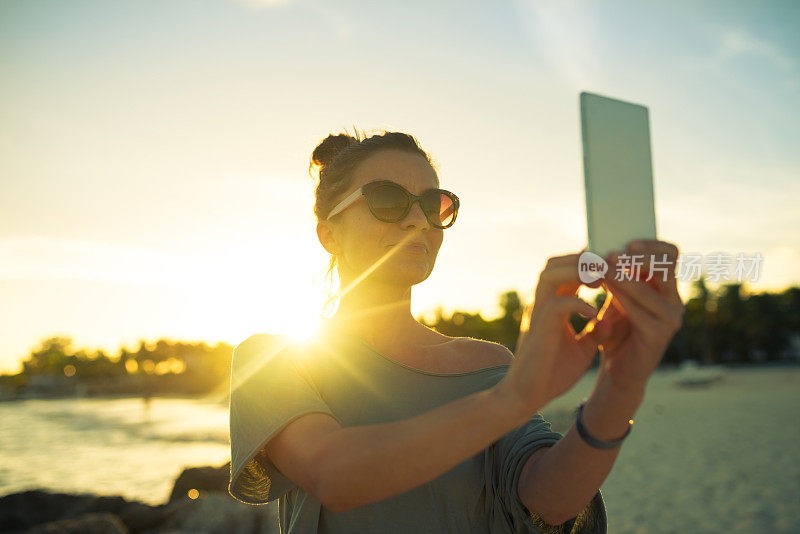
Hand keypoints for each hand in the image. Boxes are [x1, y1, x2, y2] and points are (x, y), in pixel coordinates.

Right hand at [497, 252, 602, 416]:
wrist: (527, 396)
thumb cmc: (551, 374)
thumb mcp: (582, 348)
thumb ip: (594, 330)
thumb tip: (609, 318)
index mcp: (551, 306)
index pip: (566, 272)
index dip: (587, 264)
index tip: (612, 266)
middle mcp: (540, 304)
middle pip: (554, 264)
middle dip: (582, 260)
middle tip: (608, 268)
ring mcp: (536, 313)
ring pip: (551, 274)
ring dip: (577, 272)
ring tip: (600, 281)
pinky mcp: (538, 328)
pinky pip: (558, 304)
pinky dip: (578, 303)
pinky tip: (593, 314)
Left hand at [585, 239, 684, 394]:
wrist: (616, 370)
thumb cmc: (615, 330)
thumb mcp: (616, 297)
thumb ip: (616, 276)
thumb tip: (601, 245)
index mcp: (666, 288)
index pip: (670, 254)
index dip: (651, 245)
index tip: (627, 243)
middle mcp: (675, 301)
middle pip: (668, 264)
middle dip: (639, 257)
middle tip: (612, 254)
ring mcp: (671, 318)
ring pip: (653, 285)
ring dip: (625, 274)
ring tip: (602, 267)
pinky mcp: (660, 335)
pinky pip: (640, 309)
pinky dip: (620, 295)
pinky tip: (603, 288)